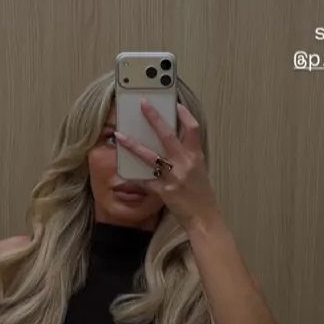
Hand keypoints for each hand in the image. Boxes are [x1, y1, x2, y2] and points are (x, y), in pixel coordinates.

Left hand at [113, 100, 218, 229]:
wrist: (204, 219)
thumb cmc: (201, 195)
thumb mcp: (199, 171)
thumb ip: (187, 157)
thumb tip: (172, 143)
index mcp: (196, 157)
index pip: (193, 129)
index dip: (185, 115)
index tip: (176, 104)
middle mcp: (185, 164)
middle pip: (167, 135)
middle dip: (154, 118)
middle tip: (143, 104)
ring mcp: (174, 177)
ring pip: (150, 156)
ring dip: (132, 145)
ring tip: (119, 136)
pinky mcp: (164, 191)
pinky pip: (144, 180)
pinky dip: (134, 176)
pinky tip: (124, 172)